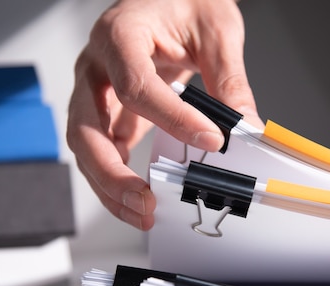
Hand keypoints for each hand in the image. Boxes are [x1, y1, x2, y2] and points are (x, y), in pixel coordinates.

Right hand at [67, 0, 259, 229]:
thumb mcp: (215, 29)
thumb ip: (228, 79)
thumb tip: (244, 128)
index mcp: (119, 35)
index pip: (136, 86)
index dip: (172, 119)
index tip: (210, 141)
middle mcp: (97, 66)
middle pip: (85, 129)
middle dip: (112, 173)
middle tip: (146, 202)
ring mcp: (96, 92)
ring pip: (86, 147)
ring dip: (109, 186)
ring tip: (143, 212)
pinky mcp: (108, 111)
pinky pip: (103, 149)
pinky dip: (117, 178)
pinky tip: (141, 195)